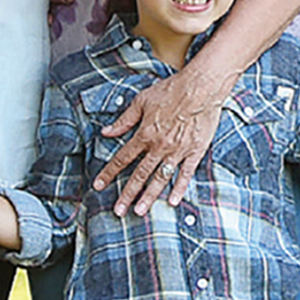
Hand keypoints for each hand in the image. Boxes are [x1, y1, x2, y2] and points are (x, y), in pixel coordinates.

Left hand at [93, 65, 227, 214]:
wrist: (201, 87)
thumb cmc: (172, 90)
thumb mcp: (142, 101)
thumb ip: (124, 120)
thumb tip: (106, 131)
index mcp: (145, 134)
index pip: (123, 158)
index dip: (110, 172)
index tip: (99, 185)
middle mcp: (159, 146)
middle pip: (140, 174)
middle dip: (127, 194)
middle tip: (118, 211)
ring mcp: (178, 151)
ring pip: (160, 178)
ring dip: (149, 196)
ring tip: (140, 211)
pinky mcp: (195, 151)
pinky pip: (186, 174)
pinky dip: (179, 188)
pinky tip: (172, 201)